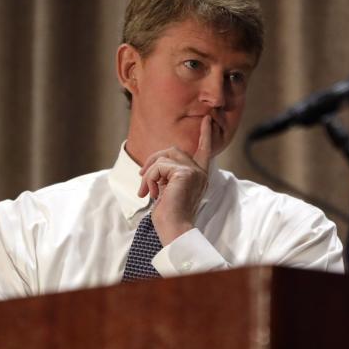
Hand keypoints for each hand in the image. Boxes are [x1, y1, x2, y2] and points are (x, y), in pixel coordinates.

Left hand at [137, 115, 212, 244]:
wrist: (174, 230)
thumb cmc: (170, 216)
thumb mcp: (170, 190)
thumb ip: (169, 175)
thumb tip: (155, 164)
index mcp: (200, 176)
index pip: (205, 150)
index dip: (205, 134)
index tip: (207, 119)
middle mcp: (200, 172)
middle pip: (173, 150)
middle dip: (153, 160)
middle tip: (141, 177)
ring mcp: (194, 171)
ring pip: (164, 157)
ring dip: (149, 173)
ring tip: (146, 191)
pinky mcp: (184, 173)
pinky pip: (158, 167)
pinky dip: (148, 179)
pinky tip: (150, 193)